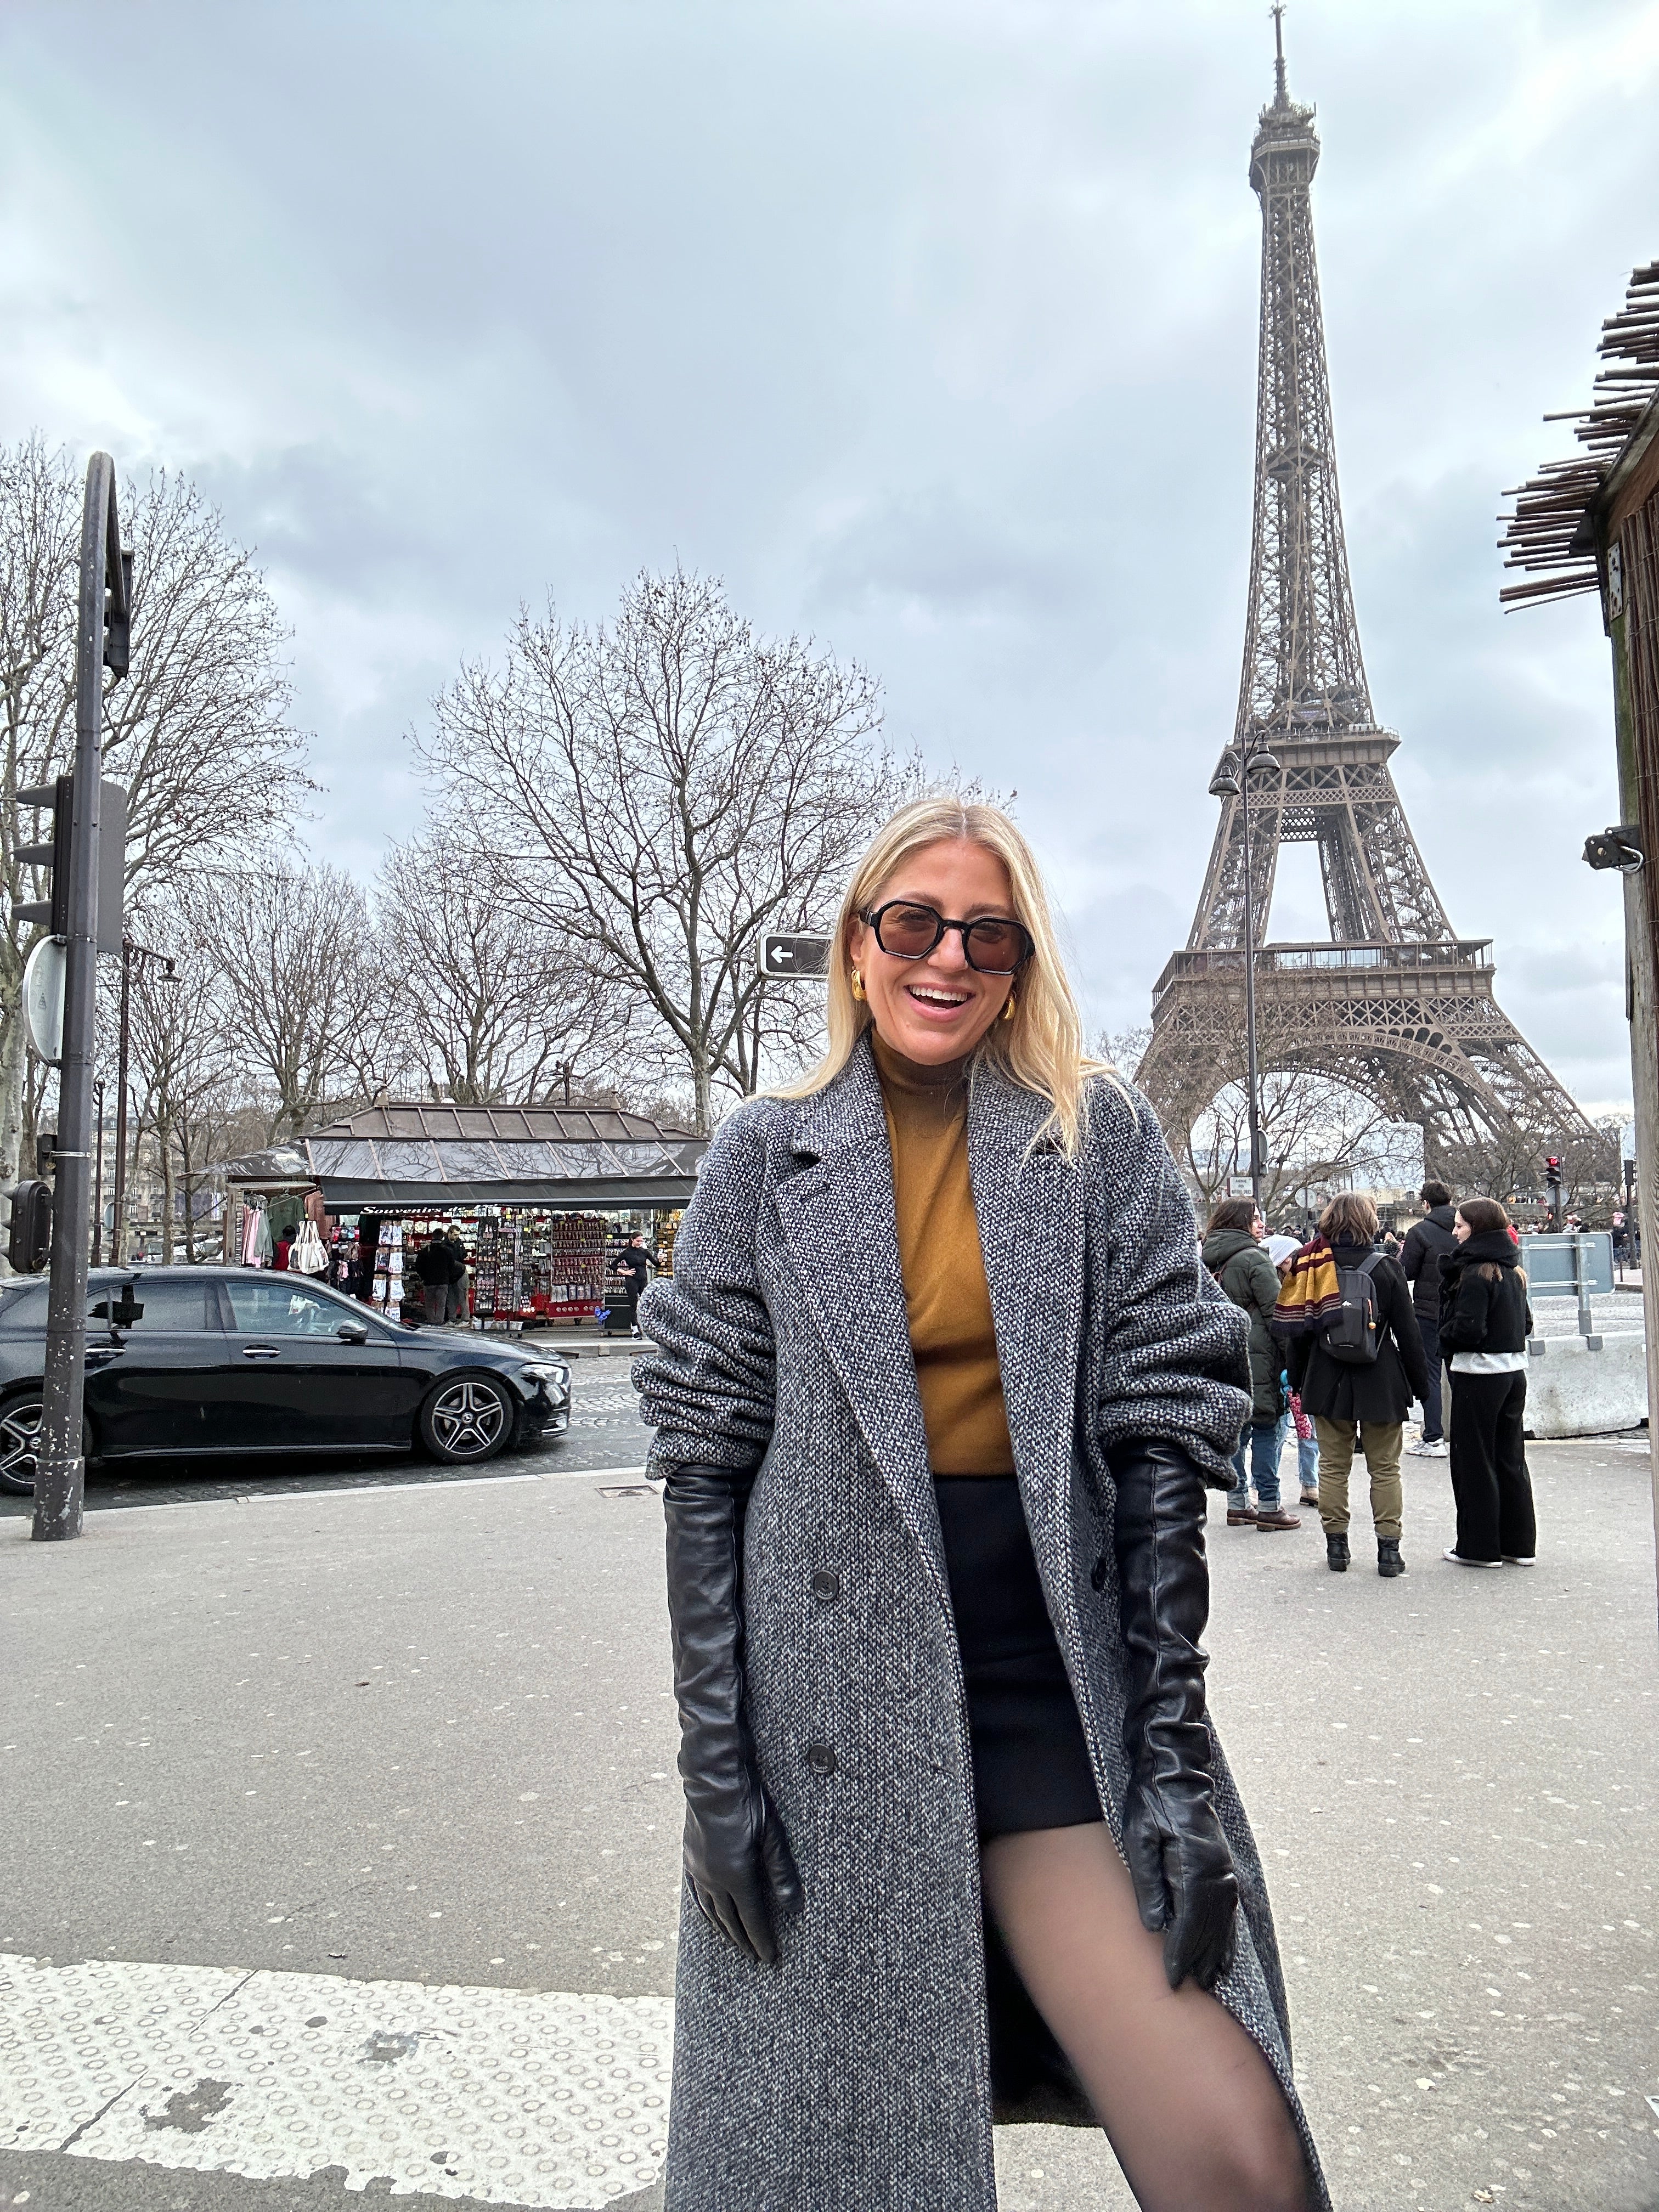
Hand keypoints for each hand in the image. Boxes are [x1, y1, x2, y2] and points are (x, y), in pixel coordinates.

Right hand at [683, 1772, 801, 1962]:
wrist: (713, 1779)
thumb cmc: (747, 1803)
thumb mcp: (772, 1836)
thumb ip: (781, 1873)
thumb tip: (792, 1906)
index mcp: (735, 1875)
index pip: (751, 1918)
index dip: (761, 1939)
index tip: (769, 1958)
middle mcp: (713, 1878)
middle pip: (730, 1919)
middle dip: (744, 1941)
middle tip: (754, 1957)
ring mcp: (698, 1869)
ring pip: (711, 1910)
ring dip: (724, 1930)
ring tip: (735, 1944)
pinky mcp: (690, 1858)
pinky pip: (696, 1894)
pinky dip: (705, 1910)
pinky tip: (709, 1915)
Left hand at [1121, 1770, 1237, 1989]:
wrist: (1175, 1767)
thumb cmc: (1151, 1799)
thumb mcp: (1138, 1837)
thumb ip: (1148, 1882)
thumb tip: (1155, 1926)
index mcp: (1194, 1865)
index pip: (1189, 1923)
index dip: (1181, 1954)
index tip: (1172, 1979)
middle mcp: (1217, 1871)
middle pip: (1210, 1928)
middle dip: (1200, 1960)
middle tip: (1189, 1987)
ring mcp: (1224, 1867)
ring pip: (1223, 1920)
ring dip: (1217, 1950)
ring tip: (1209, 1977)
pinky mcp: (1224, 1863)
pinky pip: (1228, 1906)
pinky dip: (1226, 1930)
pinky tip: (1223, 1945)